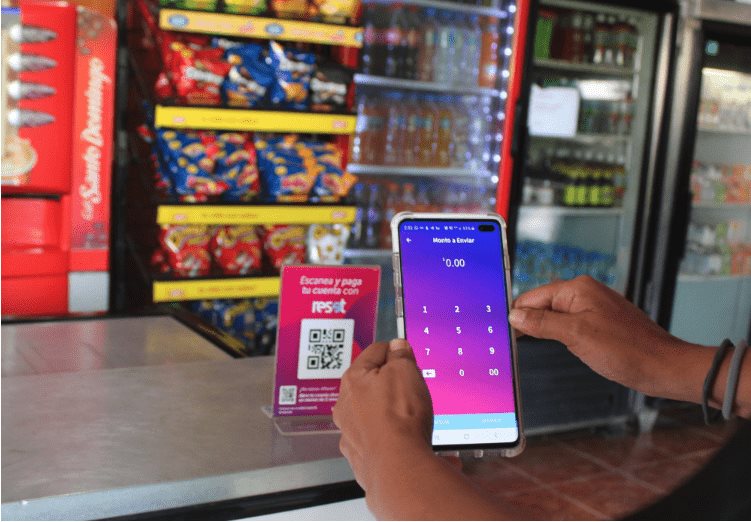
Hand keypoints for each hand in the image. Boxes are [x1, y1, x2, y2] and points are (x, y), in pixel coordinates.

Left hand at [333, 339, 433, 491]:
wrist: (398, 467)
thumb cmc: (398, 419)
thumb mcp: (406, 372)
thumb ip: (401, 356)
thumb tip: (397, 347)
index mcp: (353, 380)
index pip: (373, 353)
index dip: (392, 349)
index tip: (402, 351)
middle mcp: (346, 407)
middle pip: (371, 386)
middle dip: (391, 384)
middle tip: (411, 384)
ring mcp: (352, 434)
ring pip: (373, 416)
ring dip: (391, 414)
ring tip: (415, 416)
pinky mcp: (363, 457)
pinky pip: (381, 442)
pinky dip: (395, 440)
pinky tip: (413, 441)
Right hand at [509, 276, 690, 394]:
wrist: (663, 367)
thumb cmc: (629, 351)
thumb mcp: (576, 335)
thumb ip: (542, 323)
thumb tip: (516, 315)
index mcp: (578, 289)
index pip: (532, 297)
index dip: (517, 315)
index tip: (504, 332)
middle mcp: (585, 293)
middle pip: (542, 304)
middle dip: (530, 322)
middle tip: (515, 343)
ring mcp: (594, 307)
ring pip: (556, 316)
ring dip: (544, 330)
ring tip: (535, 345)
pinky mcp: (600, 322)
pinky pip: (570, 324)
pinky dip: (560, 335)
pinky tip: (561, 347)